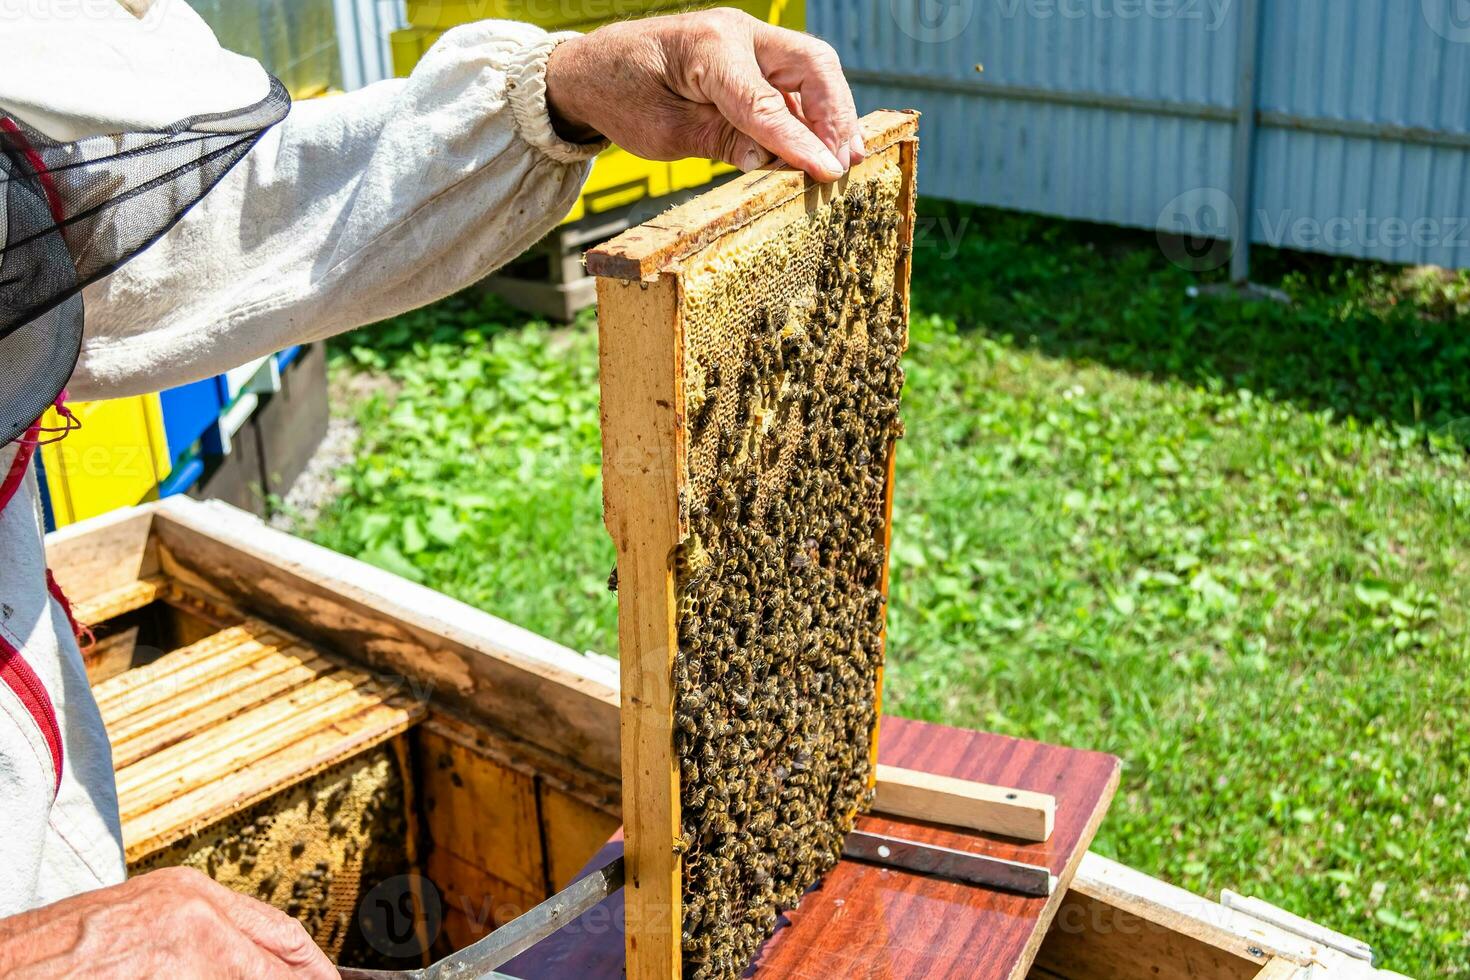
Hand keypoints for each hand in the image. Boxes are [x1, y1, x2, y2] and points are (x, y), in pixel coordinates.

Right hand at [0, 866, 337, 978]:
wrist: (0, 968)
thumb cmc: (51, 952)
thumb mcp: (140, 919)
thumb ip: (200, 933)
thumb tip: (256, 962)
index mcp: (189, 897)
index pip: (279, 930)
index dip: (309, 963)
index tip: (326, 979)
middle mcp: (194, 922)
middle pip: (276, 962)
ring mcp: (179, 963)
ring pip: (252, 979)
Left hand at [545, 8, 863, 181]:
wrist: (593, 68)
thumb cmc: (621, 96)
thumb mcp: (661, 131)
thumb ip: (718, 141)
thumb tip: (770, 160)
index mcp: (709, 48)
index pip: (766, 101)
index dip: (800, 142)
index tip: (828, 173)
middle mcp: (736, 34)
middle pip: (811, 64)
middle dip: (836, 114)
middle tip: (849, 161)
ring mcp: (748, 42)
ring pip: (811, 69)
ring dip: (831, 114)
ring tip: (846, 157)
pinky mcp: (751, 58)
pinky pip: (794, 82)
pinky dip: (812, 114)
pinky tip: (821, 146)